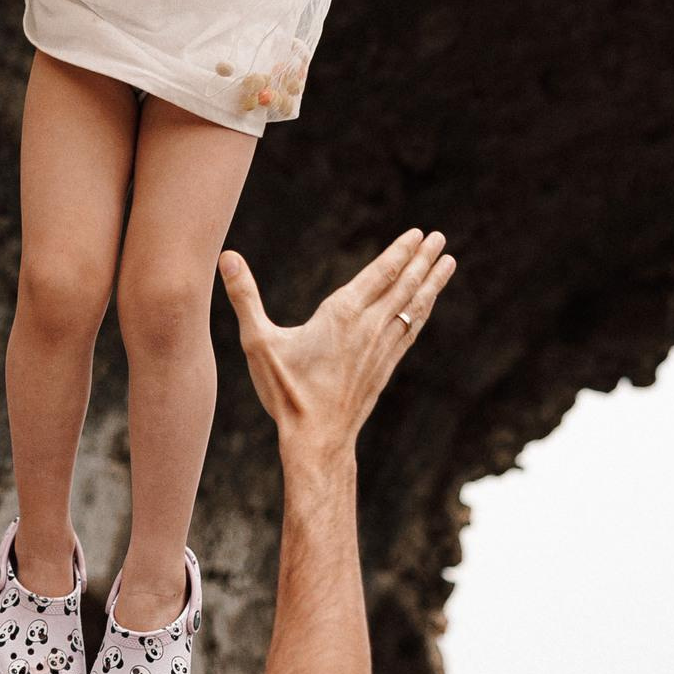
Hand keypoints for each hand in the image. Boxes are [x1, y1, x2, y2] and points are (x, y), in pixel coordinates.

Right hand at [217, 228, 453, 459]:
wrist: (317, 439)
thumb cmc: (286, 391)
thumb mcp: (257, 342)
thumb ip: (244, 297)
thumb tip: (226, 257)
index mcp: (342, 316)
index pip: (379, 274)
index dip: (400, 252)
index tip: (418, 234)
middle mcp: (369, 328)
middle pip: (403, 286)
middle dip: (423, 260)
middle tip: (441, 238)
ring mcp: (381, 348)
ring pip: (413, 307)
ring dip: (431, 283)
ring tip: (448, 263)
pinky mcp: (385, 367)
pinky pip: (410, 330)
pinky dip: (422, 311)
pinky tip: (428, 304)